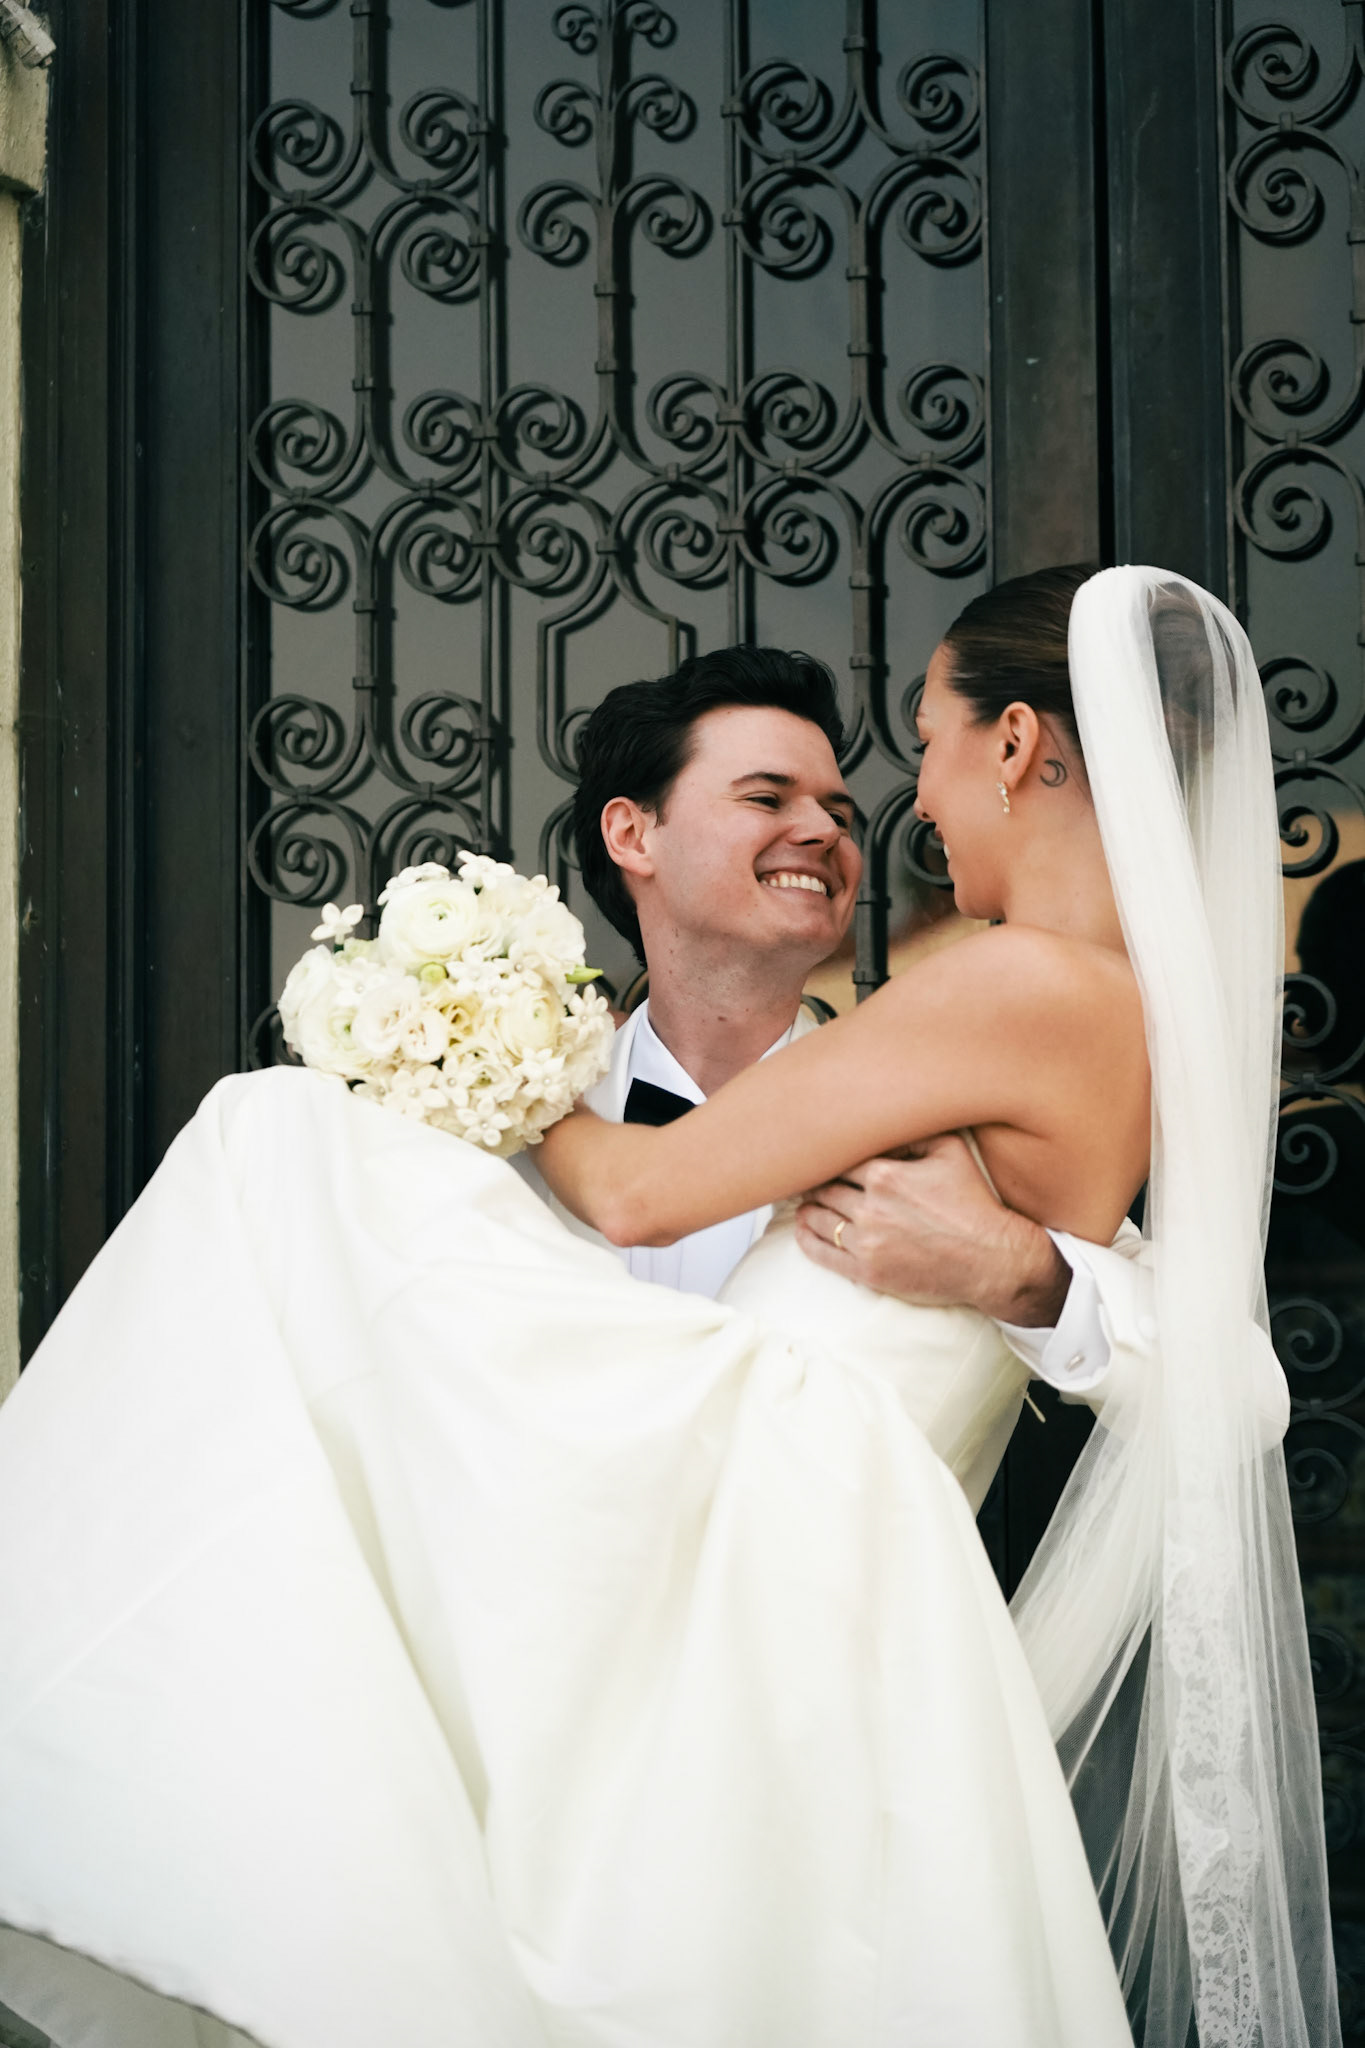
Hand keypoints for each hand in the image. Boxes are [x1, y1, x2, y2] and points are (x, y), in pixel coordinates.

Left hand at [795, 1134, 1071, 1325]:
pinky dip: (807, 1239)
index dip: (829, 1156)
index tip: (820, 1154)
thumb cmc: (974, 1203)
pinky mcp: (868, 1271)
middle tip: (806, 1177)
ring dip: (809, 1208)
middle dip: (816, 1181)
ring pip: (819, 1219)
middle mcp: (871, 1207)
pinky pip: (822, 1253)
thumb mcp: (952, 1151)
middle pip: (824, 1188)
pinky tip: (803, 1230)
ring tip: (806, 1202)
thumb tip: (884, 1117)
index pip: (840, 1159)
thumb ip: (914, 1131)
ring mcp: (867, 1242)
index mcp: (886, 1175)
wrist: (993, 1259)